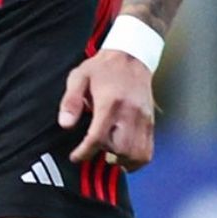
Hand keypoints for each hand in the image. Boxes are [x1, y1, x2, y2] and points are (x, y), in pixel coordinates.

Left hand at [58, 50, 155, 168]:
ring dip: (121, 160)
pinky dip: (136, 159)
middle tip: (95, 150)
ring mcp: (143, 119)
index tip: (76, 157)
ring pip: (137, 154)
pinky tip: (124, 156)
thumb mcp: (79, 77)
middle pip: (120, 149)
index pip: (98, 137)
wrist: (131, 57)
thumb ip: (70, 101)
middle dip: (105, 155)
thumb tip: (65, 124)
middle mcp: (130, 113)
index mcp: (110, 103)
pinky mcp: (151, 122)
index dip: (84, 152)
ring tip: (110, 154)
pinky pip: (148, 150)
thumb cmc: (103, 69)